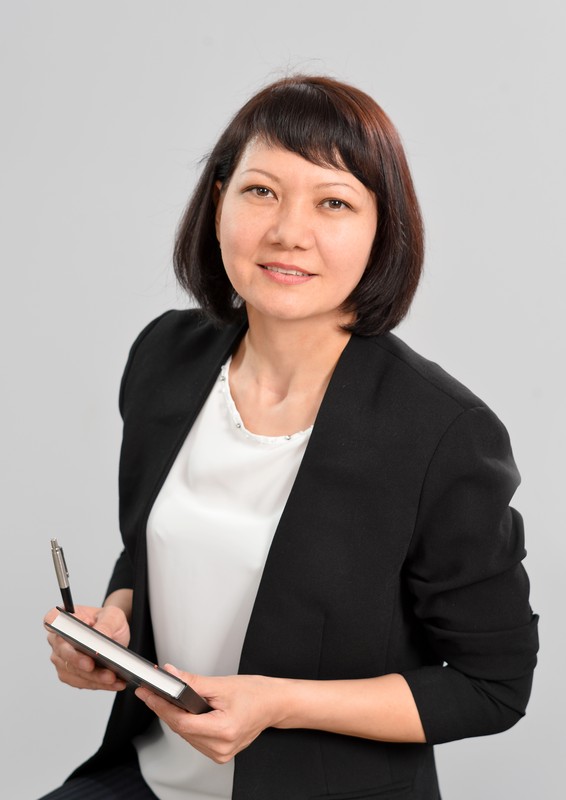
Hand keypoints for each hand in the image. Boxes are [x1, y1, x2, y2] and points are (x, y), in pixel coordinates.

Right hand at [44, 604, 129, 691]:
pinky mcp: (70, 675)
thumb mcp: (112, 616)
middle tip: (91, 665)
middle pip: (63, 651)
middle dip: (78, 660)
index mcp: (65, 619)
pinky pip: (82, 682)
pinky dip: (99, 683)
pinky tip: (114, 683)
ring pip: (73, 671)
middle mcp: (58, 640)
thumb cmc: (109, 622)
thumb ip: (105, 624)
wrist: (115, 635)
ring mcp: (62, 659)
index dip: (57, 624)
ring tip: (112, 678)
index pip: (52, 618)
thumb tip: (99, 636)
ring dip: (93, 676)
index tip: (67, 630)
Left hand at [135, 667, 282, 762]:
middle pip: (181, 729)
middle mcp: (221, 747)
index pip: (181, 722)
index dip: (161, 706)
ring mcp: (220, 753)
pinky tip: (183, 710)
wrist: (274, 704)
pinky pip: (194, 737)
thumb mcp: (222, 684)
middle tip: (152, 691)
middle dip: (165, 708)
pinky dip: (187, 723)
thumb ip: (192, 683)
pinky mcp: (219, 752)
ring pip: (186, 734)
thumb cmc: (256, 694)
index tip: (148, 694)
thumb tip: (171, 676)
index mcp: (224, 731)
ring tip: (165, 698)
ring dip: (175, 716)